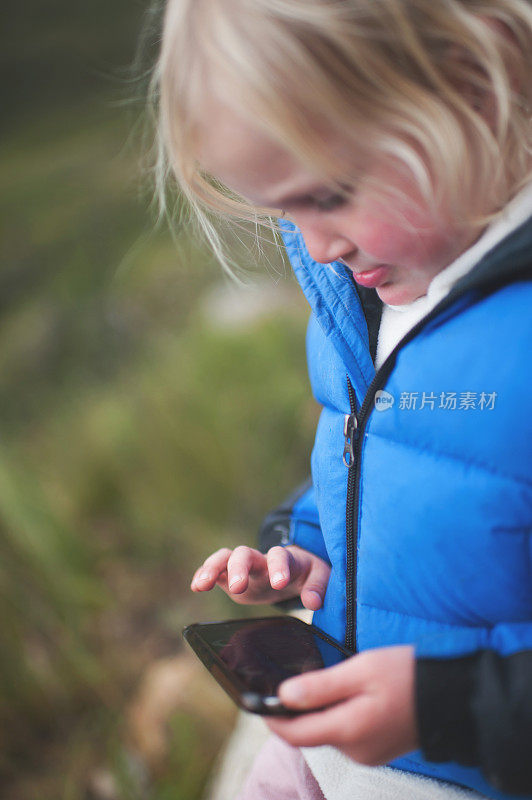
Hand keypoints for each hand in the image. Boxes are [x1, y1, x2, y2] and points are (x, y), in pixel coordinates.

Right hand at [190, 544, 330, 609]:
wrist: (292, 570)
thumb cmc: (307, 573)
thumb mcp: (320, 577)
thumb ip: (317, 588)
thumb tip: (312, 602)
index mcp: (284, 559)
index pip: (280, 557)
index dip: (279, 567)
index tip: (280, 582)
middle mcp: (260, 559)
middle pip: (245, 553)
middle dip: (239, 567)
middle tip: (238, 586)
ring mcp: (243, 567)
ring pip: (224, 558)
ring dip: (212, 568)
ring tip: (202, 584)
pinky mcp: (231, 577)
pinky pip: (214, 571)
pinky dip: (203, 574)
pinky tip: (195, 585)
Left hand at [266, 645, 417, 765]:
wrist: (454, 696)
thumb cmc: (408, 675)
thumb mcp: (361, 670)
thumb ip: (320, 686)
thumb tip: (283, 696)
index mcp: (348, 731)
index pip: (295, 734)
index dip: (272, 719)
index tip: (257, 701)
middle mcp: (355, 751)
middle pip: (311, 733)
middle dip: (297, 711)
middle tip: (290, 681)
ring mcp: (369, 754)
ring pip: (329, 732)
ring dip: (321, 711)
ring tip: (328, 681)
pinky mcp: (379, 750)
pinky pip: (347, 734)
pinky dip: (339, 715)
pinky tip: (349, 693)